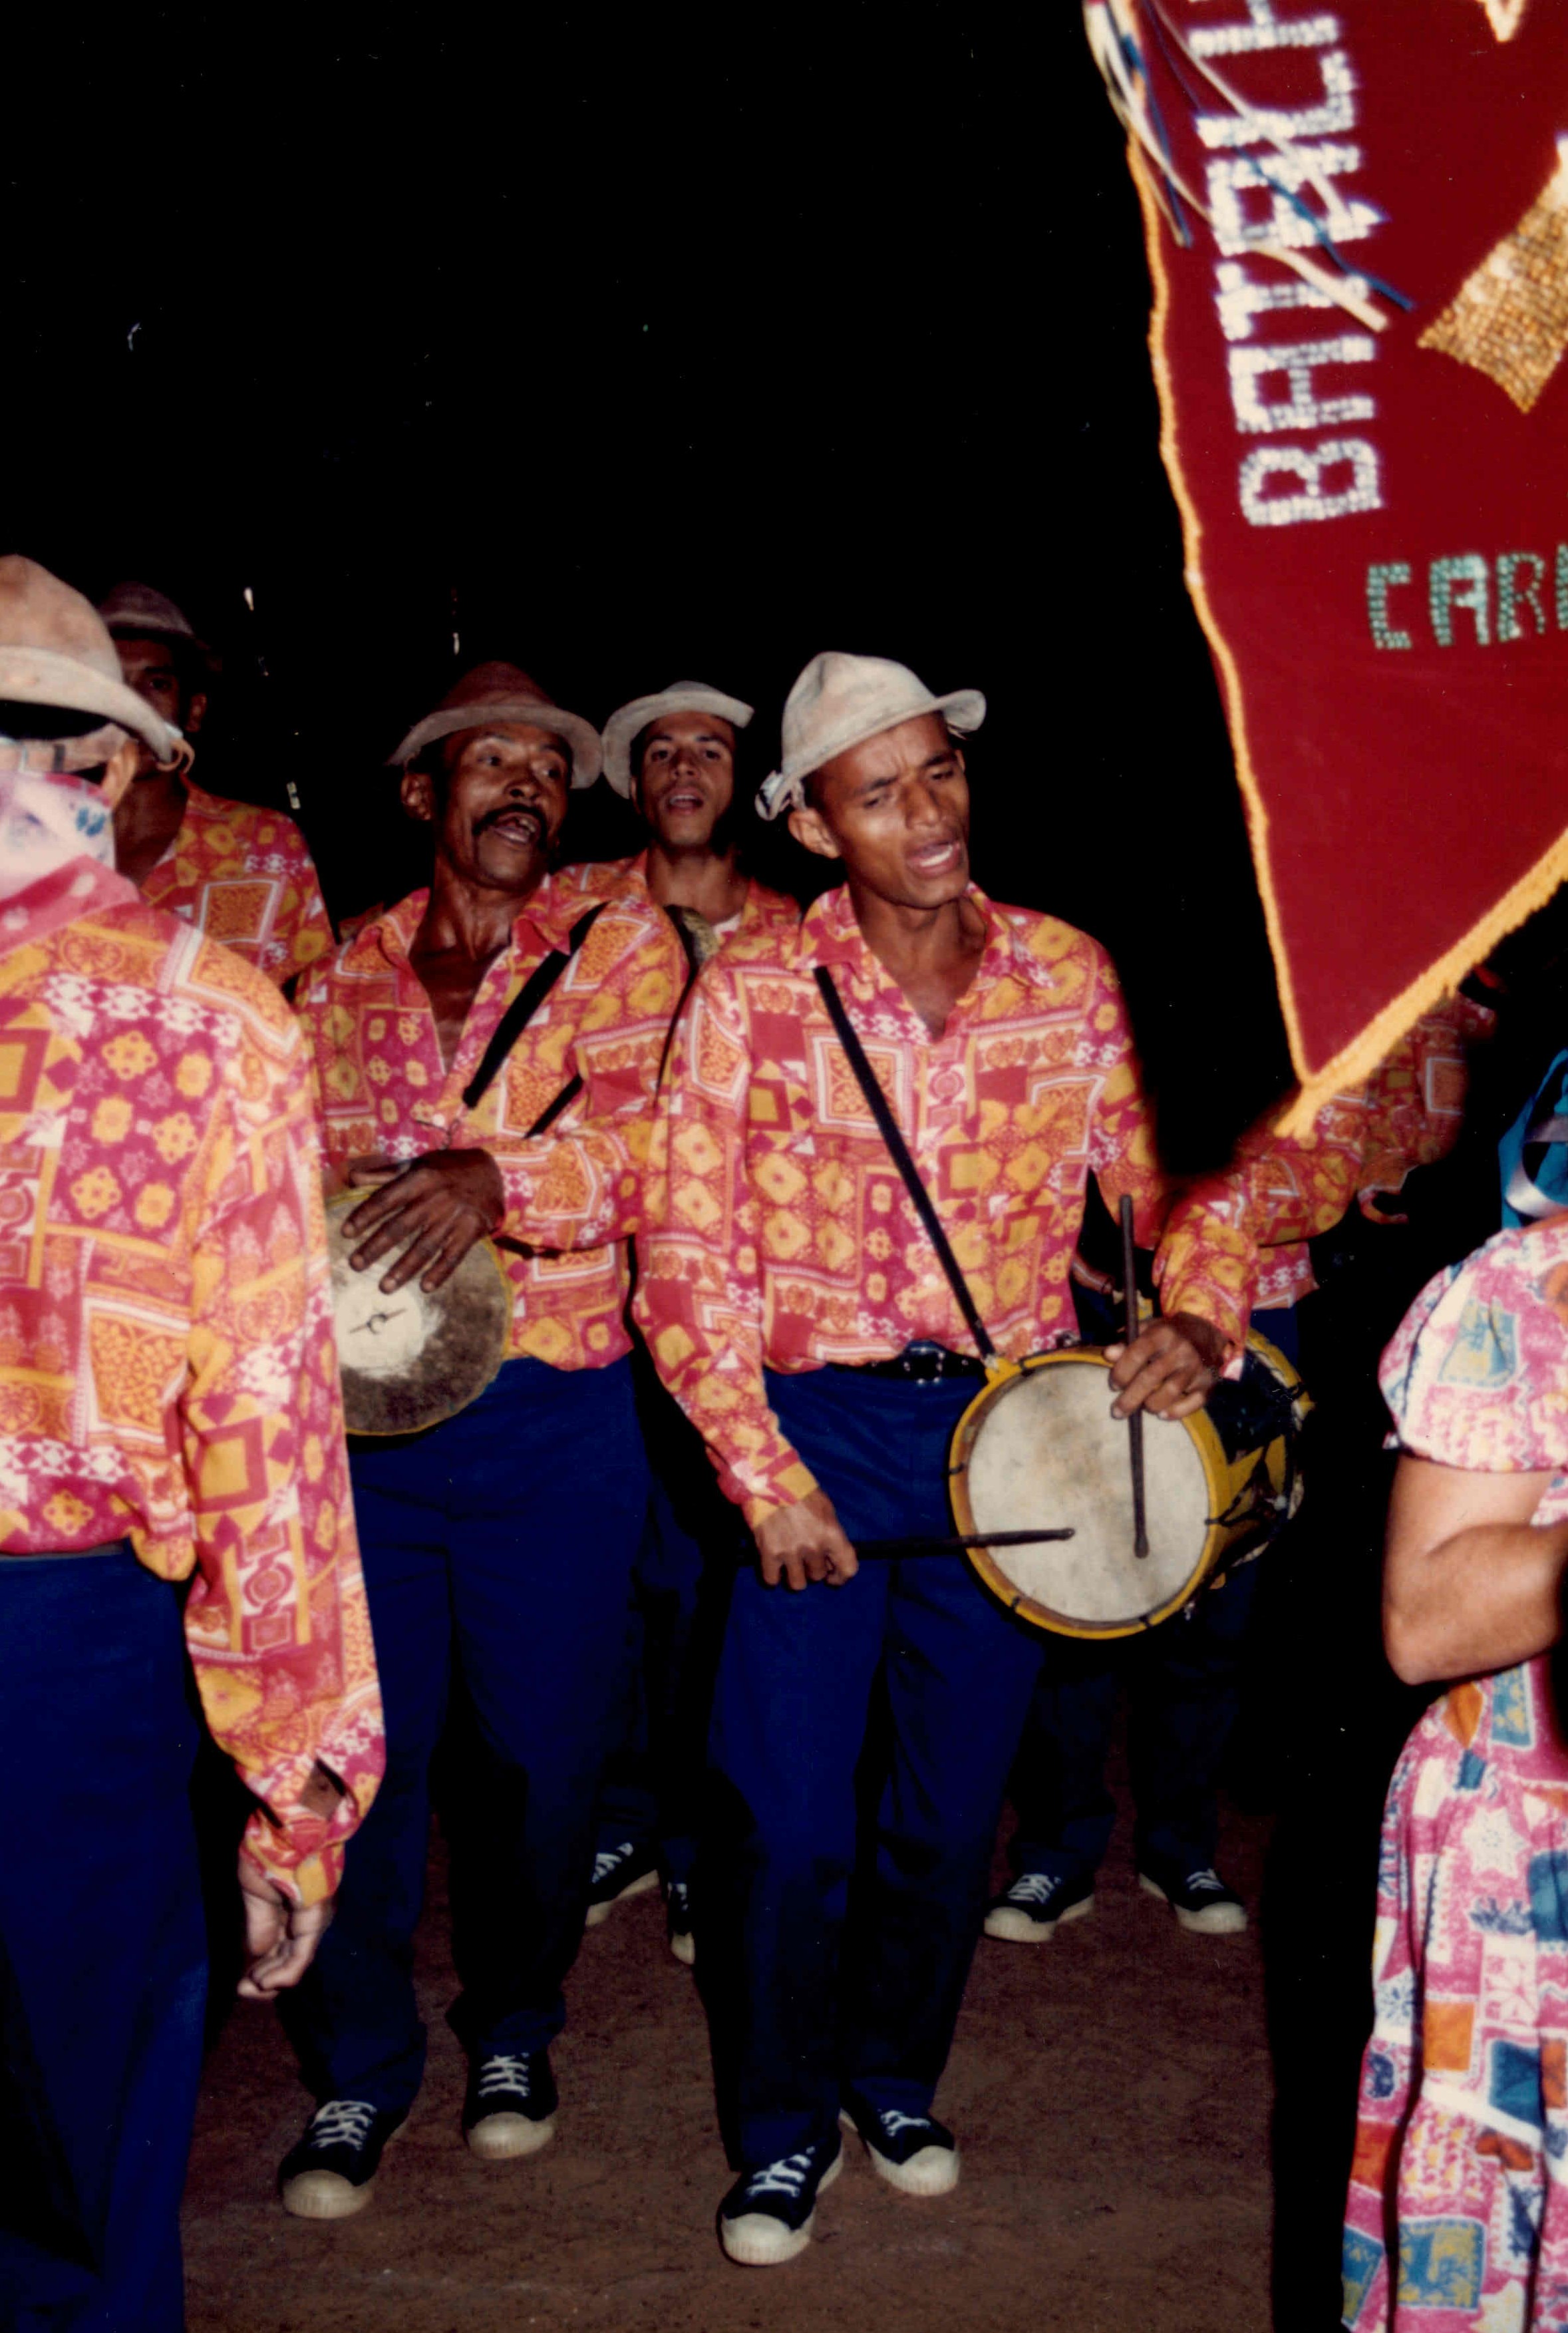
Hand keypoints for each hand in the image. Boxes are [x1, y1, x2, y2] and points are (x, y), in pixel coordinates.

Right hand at [236, 1863, 333, 1998]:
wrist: (283, 1834)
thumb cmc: (267, 1855)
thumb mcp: (254, 1896)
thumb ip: (259, 1927)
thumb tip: (258, 1955)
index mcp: (288, 1908)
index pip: (278, 1947)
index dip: (260, 1968)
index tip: (240, 1985)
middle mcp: (302, 1917)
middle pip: (287, 1958)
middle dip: (264, 1980)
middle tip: (242, 1991)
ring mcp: (311, 1919)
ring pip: (295, 1961)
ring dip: (272, 1981)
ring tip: (250, 1988)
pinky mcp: (315, 1919)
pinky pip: (302, 1954)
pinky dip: (284, 1974)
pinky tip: (264, 1982)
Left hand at [342, 1151, 503, 1293]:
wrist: (491, 1170)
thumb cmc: (446, 1169)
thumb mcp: (417, 1164)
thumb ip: (385, 1174)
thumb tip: (352, 1178)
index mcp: (419, 1179)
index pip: (386, 1199)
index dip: (365, 1216)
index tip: (345, 1233)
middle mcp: (435, 1198)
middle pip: (400, 1227)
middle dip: (376, 1247)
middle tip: (355, 1265)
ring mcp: (454, 1215)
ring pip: (424, 1246)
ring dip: (403, 1268)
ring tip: (384, 1287)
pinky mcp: (472, 1229)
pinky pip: (453, 1255)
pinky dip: (440, 1272)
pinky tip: (425, 1287)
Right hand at [753, 1490, 858, 1590]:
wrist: (769, 1477)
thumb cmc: (799, 1490)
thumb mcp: (826, 1508)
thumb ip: (831, 1535)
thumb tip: (832, 1557)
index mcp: (831, 1533)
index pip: (848, 1569)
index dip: (841, 1577)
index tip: (833, 1576)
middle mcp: (813, 1546)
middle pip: (818, 1575)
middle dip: (813, 1568)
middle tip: (804, 1556)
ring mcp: (790, 1551)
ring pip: (797, 1584)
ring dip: (795, 1575)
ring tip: (790, 1563)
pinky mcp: (768, 1553)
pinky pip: (772, 1580)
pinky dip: (773, 1576)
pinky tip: (774, 1565)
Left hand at [1105, 1311, 1227, 1420]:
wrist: (1206, 1331)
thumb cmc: (1167, 1334)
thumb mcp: (1147, 1331)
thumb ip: (1126, 1343)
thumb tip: (1108, 1354)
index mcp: (1163, 1333)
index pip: (1137, 1354)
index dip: (1121, 1372)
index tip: (1113, 1385)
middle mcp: (1181, 1350)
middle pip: (1151, 1378)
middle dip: (1130, 1398)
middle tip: (1117, 1412)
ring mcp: (1196, 1367)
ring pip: (1171, 1392)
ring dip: (1152, 1404)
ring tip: (1144, 1407)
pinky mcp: (1208, 1383)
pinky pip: (1193, 1403)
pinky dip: (1176, 1412)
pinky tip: (1162, 1414)